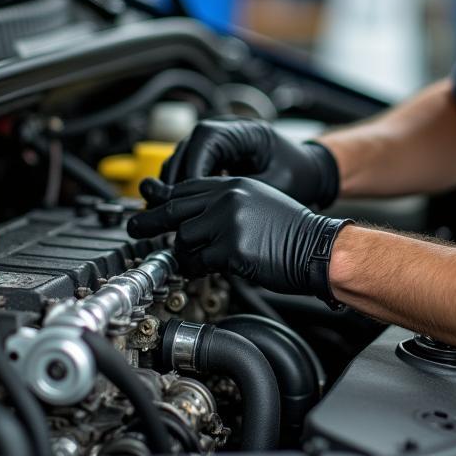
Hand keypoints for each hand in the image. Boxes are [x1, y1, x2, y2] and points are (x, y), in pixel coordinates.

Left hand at [128, 177, 349, 306]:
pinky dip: (196, 269)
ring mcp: (228, 221)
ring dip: (184, 254)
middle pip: (175, 208)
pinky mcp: (231, 248)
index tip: (150, 206)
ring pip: (183, 238)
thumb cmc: (294, 232)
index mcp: (235, 184)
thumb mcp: (258, 204)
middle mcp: (228, 197)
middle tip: (135, 228)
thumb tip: (193, 219)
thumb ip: (226, 205)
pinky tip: (204, 271)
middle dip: (150, 221)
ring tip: (192, 262)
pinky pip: (198, 261)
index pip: (188, 187)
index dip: (165, 199)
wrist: (320, 248)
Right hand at [161, 119, 339, 207]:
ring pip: (184, 157)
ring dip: (178, 183)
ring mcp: (220, 142)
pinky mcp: (217, 156)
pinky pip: (191, 167)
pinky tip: (188, 208)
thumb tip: (212, 210)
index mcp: (245, 129)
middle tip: (176, 208)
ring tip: (178, 211)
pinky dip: (186, 186)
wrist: (312, 171)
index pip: (205, 138)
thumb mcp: (276, 184)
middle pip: (188, 147)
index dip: (193, 167)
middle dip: (179, 178)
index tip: (190, 195)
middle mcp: (228, 130)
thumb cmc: (300, 174)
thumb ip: (244, 193)